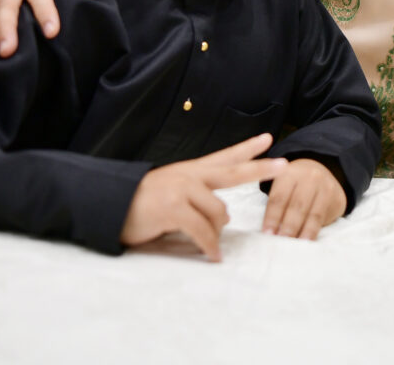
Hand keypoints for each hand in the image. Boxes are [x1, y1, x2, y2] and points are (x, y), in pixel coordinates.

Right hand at [120, 134, 287, 260]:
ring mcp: (182, 189)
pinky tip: (212, 255)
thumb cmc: (140, 205)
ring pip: (219, 214)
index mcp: (190, 171)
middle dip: (261, 168)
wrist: (109, 205)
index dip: (247, 149)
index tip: (268, 138)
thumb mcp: (171, 193)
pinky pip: (203, 231)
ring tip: (206, 242)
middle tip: (285, 166)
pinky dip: (210, 246)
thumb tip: (224, 218)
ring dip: (216, 232)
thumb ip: (198, 199)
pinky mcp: (174, 208)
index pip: (224, 156)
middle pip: (233, 171)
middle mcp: (189, 175)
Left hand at [262, 158, 347, 240]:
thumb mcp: (284, 185)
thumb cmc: (296, 186)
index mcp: (290, 173)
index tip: (267, 234)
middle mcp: (310, 177)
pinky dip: (314, 232)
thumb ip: (277, 203)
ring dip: (303, 232)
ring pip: (313, 214)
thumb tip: (269, 231)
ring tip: (295, 246)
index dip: (272, 217)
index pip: (279, 198)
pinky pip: (324, 218)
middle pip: (297, 206)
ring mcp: (326, 186)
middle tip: (281, 242)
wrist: (322, 173)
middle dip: (288, 227)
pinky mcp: (337, 197)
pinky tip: (307, 241)